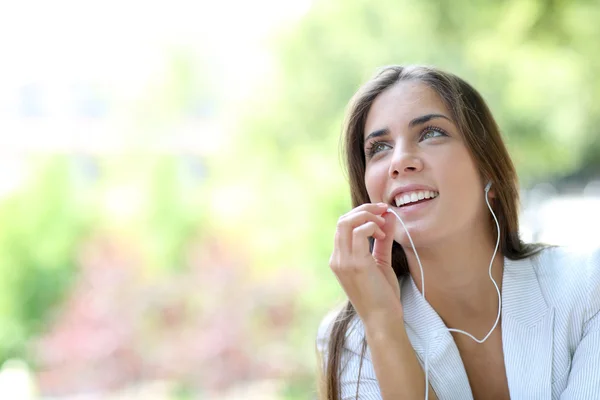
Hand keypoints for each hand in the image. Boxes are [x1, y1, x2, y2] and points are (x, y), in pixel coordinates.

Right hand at [329, 203, 401, 323]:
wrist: (382, 320)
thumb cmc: (382, 295)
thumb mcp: (381, 262)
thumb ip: (383, 240)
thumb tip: (389, 217)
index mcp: (339, 259)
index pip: (343, 226)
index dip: (361, 214)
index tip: (382, 213)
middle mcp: (337, 259)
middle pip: (342, 220)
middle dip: (364, 210)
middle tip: (384, 210)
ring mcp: (343, 261)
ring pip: (347, 222)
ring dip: (368, 216)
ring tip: (383, 224)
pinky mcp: (356, 264)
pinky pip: (359, 232)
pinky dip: (372, 227)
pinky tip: (382, 235)